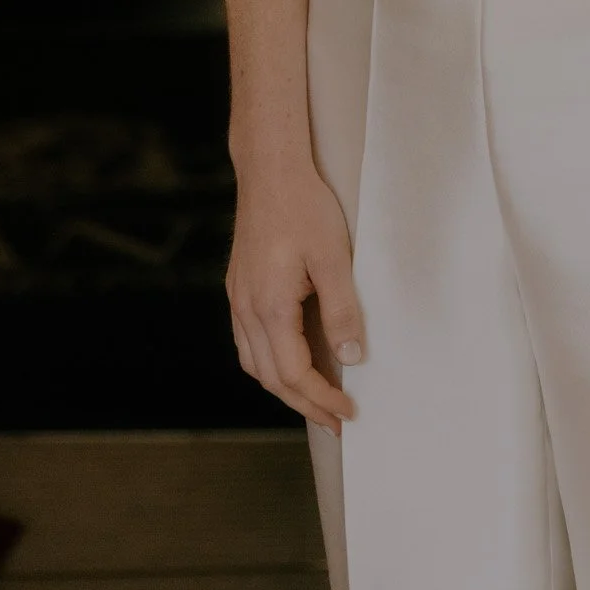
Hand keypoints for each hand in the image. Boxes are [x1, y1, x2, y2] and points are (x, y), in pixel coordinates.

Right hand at [227, 167, 362, 432]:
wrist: (270, 169)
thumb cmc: (304, 206)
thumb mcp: (334, 257)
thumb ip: (342, 311)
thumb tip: (351, 359)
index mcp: (270, 306)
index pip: (294, 374)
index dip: (322, 399)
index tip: (348, 413)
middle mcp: (246, 309)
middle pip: (271, 378)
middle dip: (304, 404)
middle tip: (335, 421)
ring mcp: (238, 299)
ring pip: (255, 364)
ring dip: (284, 388)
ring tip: (315, 398)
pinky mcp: (239, 287)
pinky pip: (249, 342)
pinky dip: (270, 363)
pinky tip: (290, 359)